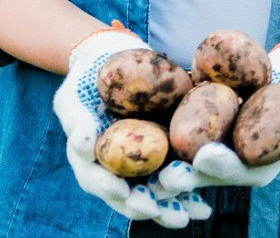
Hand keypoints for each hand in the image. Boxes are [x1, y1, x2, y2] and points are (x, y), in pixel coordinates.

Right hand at [52, 27, 214, 225]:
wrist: (113, 63)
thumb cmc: (87, 82)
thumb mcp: (73, 96)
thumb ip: (76, 119)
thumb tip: (84, 139)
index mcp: (92, 162)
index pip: (98, 180)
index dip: (109, 188)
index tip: (122, 192)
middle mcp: (117, 170)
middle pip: (129, 196)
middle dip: (147, 207)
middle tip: (160, 213)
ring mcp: (142, 166)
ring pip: (156, 193)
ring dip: (172, 208)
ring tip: (192, 216)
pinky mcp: (165, 155)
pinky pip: (178, 177)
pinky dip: (192, 191)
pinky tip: (206, 205)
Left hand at [156, 41, 279, 192]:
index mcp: (255, 169)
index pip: (236, 171)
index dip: (221, 166)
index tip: (207, 156)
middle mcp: (229, 166)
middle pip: (204, 173)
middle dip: (185, 174)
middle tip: (168, 171)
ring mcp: (209, 151)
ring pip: (183, 161)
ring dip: (165, 166)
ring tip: (147, 162)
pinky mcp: (195, 134)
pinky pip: (174, 138)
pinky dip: (157, 140)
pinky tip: (137, 134)